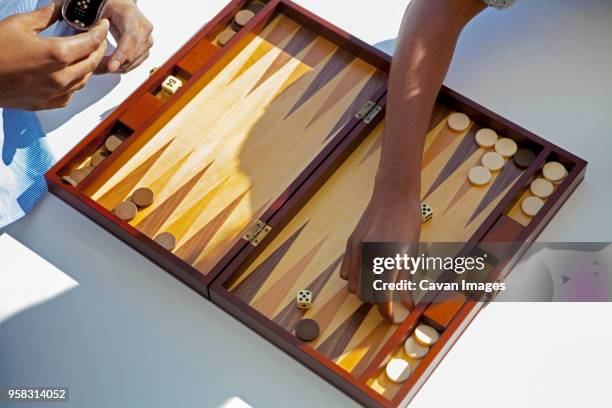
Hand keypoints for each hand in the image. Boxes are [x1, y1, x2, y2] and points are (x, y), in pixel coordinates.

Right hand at [0, 3, 107, 110]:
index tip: (103, 25)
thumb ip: (44, 16)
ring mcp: (55, 93)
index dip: (100, 32)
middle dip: (98, 49)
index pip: (90, 42)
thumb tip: (58, 8)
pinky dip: (75, 83)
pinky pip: (70, 95)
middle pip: (92, 63)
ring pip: (84, 80)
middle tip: (98, 39)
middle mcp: (61, 77)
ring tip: (86, 55)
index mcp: (57, 54)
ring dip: (89, 67)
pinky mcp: (46, 103)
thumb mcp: (18, 25)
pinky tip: (71, 75)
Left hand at [98, 0, 152, 72]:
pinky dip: (125, 66)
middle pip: (135, 51)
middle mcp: (144, 27)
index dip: (122, 53)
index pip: (131, 37)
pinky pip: (137, 62)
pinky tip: (113, 67)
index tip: (111, 67)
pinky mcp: (146, 47)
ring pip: (136, 59)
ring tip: (104, 68)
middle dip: (118, 64)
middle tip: (100, 69)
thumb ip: (96, 28)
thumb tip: (92, 45)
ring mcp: (147, 38)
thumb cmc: (108, 6)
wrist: (119, 5)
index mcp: (131, 15)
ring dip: (121, 67)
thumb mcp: (98, 12)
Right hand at [339, 190, 420, 322]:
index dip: (387, 313)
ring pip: (352, 287)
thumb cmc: (407, 223)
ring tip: (377, 282)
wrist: (393, 195)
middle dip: (376, 301)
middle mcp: (370, 256)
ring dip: (364, 290)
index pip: (382, 299)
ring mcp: (357, 249)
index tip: (392, 317)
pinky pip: (346, 272)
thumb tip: (407, 304)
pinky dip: (354, 278)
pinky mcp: (350, 243)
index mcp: (389, 260)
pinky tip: (366, 270)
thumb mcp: (411, 253)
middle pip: (365, 296)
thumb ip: (405, 281)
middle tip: (389, 297)